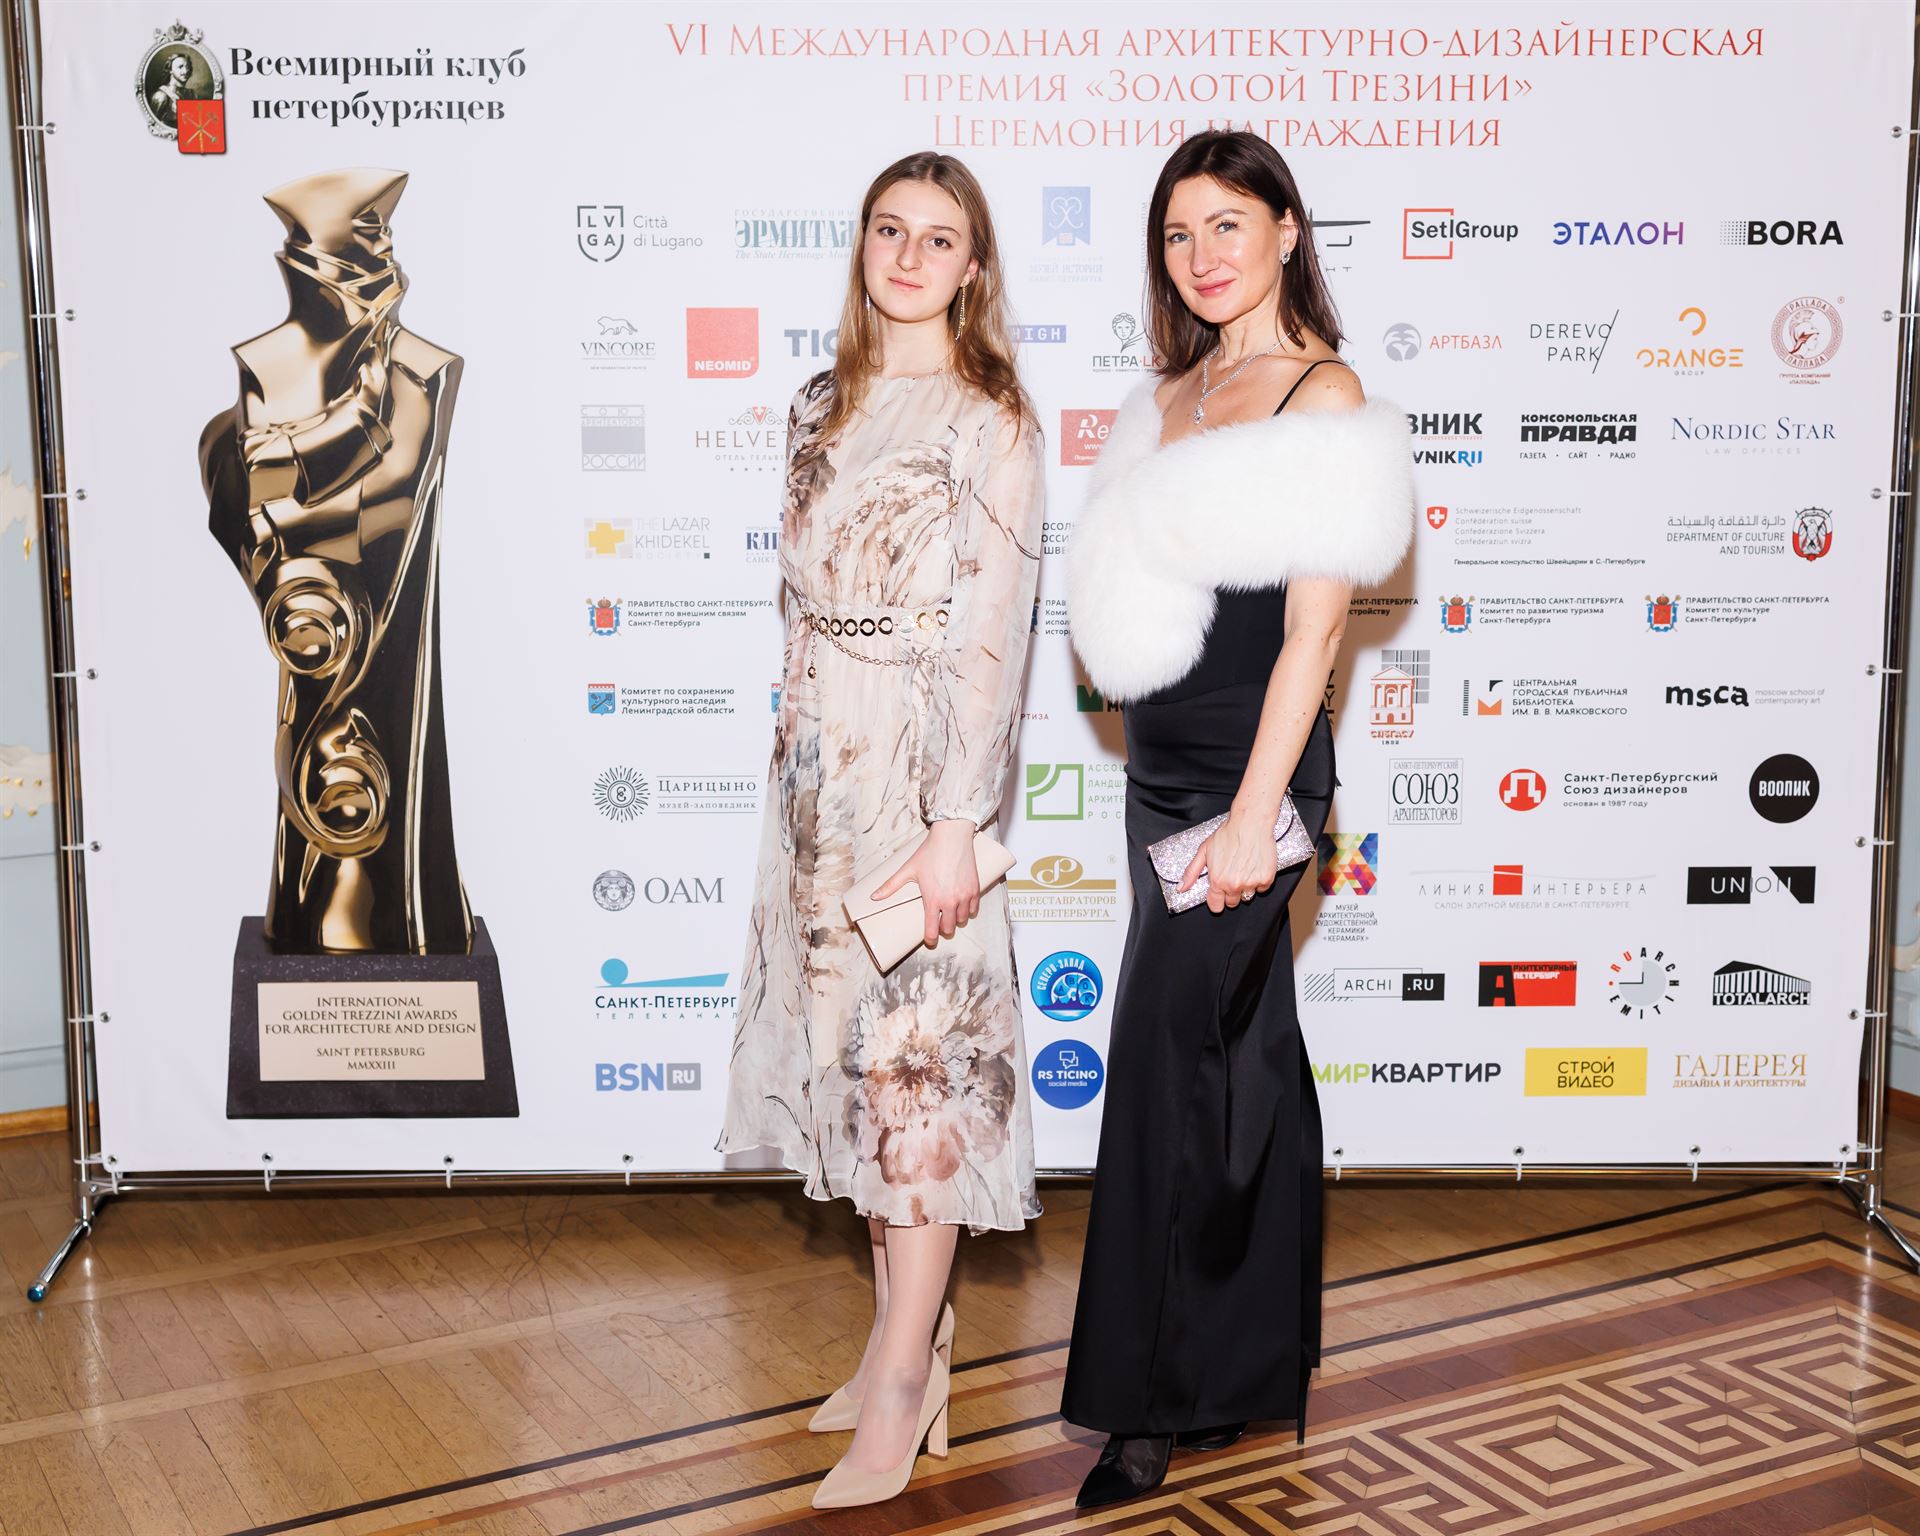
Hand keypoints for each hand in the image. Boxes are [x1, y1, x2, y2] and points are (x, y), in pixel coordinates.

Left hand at [870, 820, 980, 946]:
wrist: (951, 837)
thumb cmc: (929, 852)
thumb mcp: (908, 870)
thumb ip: (890, 885)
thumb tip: (874, 897)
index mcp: (933, 900)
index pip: (932, 930)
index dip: (930, 939)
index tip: (929, 939)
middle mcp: (950, 901)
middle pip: (949, 929)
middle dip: (943, 928)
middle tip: (938, 922)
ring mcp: (964, 896)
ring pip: (962, 920)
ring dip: (955, 919)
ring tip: (949, 912)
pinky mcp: (975, 889)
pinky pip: (974, 909)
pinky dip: (968, 910)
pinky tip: (961, 904)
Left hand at [1179, 806, 1278, 913]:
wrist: (1250, 823)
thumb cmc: (1229, 834)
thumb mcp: (1204, 851)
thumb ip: (1192, 872)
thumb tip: (1182, 887)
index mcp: (1218, 881)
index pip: (1216, 906)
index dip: (1216, 900)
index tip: (1218, 896)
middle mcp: (1234, 884)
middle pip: (1232, 902)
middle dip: (1231, 892)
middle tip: (1232, 875)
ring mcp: (1251, 883)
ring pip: (1247, 896)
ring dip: (1245, 887)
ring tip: (1243, 869)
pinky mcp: (1266, 879)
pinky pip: (1262, 888)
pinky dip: (1259, 880)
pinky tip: (1254, 867)